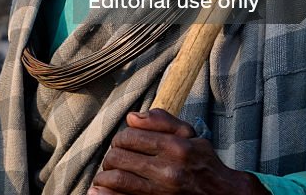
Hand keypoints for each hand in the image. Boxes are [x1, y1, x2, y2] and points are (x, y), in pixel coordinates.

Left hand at [89, 110, 267, 194]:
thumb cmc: (204, 163)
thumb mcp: (190, 135)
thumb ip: (162, 121)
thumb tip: (132, 117)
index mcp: (175, 148)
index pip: (130, 137)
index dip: (121, 138)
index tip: (123, 142)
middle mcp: (168, 171)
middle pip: (120, 158)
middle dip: (111, 156)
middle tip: (114, 158)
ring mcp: (162, 192)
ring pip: (117, 180)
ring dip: (106, 175)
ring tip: (108, 173)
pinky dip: (106, 194)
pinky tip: (100, 190)